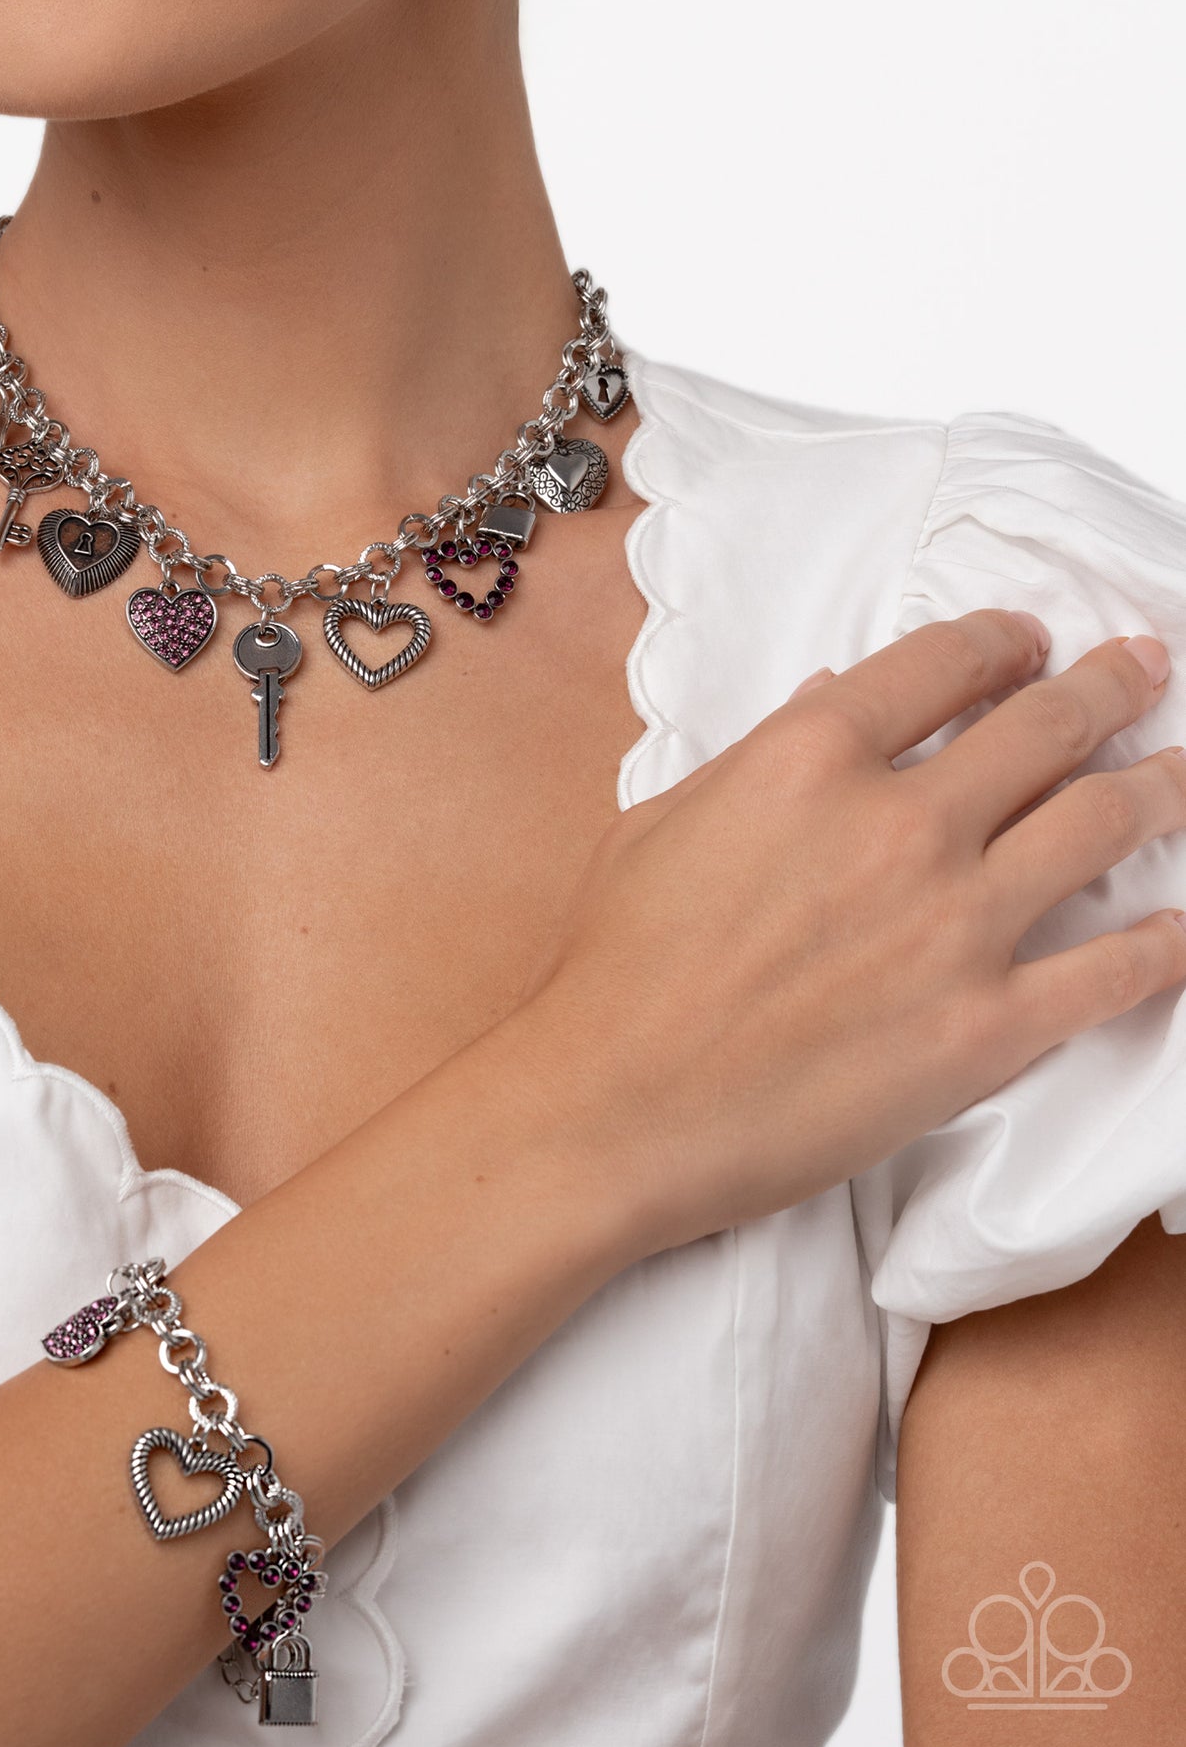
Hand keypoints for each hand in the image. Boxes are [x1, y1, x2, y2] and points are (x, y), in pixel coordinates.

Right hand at [523, 610, 1185, 1254]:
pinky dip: (1168, 941)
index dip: (1002, 641)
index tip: (1030, 641)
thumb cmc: (620, 967)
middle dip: (1111, 685)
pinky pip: (1118, 970)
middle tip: (1145, 667)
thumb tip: (832, 701)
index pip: (945, 663)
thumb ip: (763, 754)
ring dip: (1163, 785)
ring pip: (1102, 823)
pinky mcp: (992, 1026)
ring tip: (1185, 769)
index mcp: (811, 755)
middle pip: (1047, 726)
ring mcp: (958, 924)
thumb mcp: (666, 820)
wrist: (616, 1105)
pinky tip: (1184, 925)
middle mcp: (902, 822)